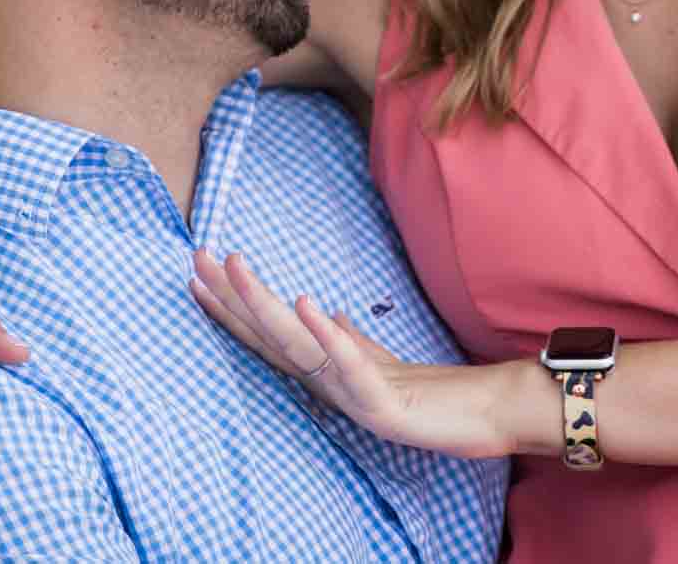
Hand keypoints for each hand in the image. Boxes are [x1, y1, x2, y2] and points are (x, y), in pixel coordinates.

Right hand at [188, 249, 519, 459]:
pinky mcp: (381, 406)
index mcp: (324, 370)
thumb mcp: (380, 362)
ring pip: (295, 347)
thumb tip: (329, 314)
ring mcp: (350, 394)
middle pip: (269, 335)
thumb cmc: (428, 396)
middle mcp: (327, 382)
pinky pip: (349, 366)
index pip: (267, 334)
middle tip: (198, 258)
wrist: (479, 421)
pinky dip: (325, 335)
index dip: (232, 305)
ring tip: (236, 267)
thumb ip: (351, 342)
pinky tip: (304, 303)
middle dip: (232, 298)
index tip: (199, 271)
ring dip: (263, 307)